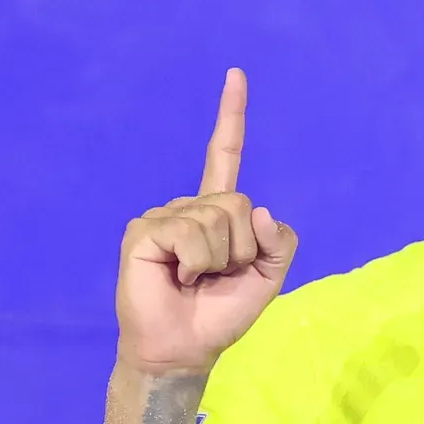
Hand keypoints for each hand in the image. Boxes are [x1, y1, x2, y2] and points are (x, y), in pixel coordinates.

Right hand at [117, 68, 296, 376]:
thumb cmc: (219, 314)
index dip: (230, 116)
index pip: (223, 155)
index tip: (236, 74)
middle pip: (238, 204)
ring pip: (219, 219)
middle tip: (216, 277)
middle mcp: (188, 206)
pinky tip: (177, 277)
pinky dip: (196, 261)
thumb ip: (280, 243)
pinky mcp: (143, 231)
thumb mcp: (269, 278)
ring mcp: (163, 215)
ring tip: (194, 280)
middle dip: (241, 249)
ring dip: (219, 260)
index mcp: (216, 212)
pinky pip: (192, 233)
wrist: (184, 348)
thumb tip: (262, 211)